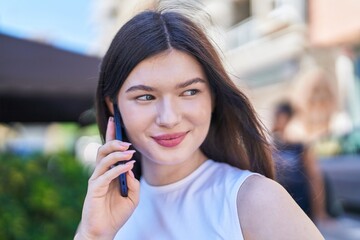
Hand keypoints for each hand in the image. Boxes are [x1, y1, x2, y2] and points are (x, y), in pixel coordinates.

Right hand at [75, 117, 139, 239]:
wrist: (105, 230)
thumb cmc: (117, 213)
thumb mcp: (132, 196)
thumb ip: (133, 182)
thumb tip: (131, 167)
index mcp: (110, 172)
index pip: (110, 149)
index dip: (111, 134)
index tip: (115, 120)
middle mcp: (101, 173)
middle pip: (103, 150)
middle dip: (114, 141)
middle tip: (126, 142)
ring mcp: (97, 180)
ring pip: (103, 159)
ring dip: (117, 153)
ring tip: (129, 151)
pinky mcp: (94, 189)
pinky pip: (106, 174)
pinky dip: (118, 168)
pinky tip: (128, 166)